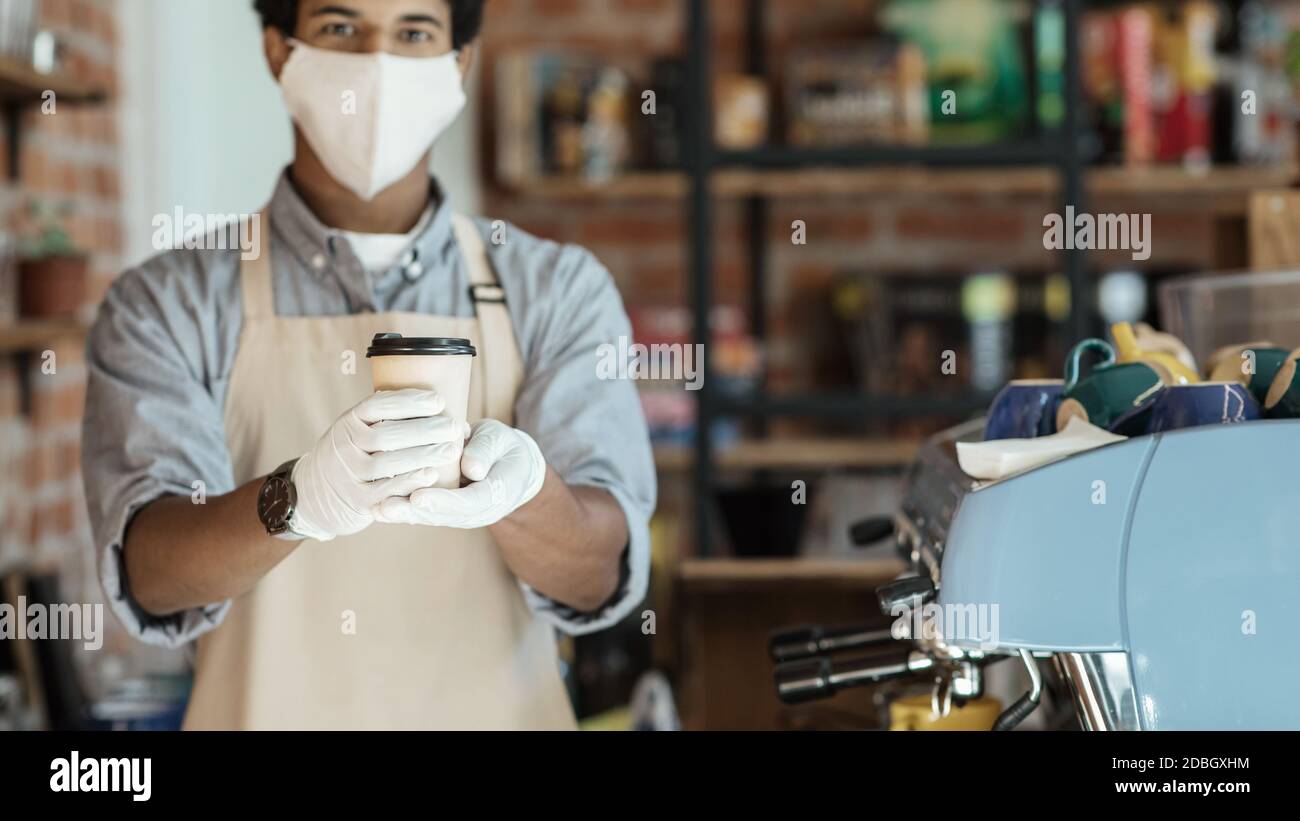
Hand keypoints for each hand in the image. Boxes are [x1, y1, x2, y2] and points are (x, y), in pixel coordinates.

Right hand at [289, 389, 468, 540]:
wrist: (314, 494)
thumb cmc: (353, 455)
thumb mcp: (358, 430)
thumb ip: (388, 418)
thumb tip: (437, 404)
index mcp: (348, 422)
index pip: (376, 406)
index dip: (409, 402)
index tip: (439, 400)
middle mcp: (344, 446)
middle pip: (385, 435)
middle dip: (423, 429)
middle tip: (454, 426)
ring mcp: (348, 474)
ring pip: (385, 463)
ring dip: (422, 455)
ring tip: (451, 449)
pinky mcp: (357, 500)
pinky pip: (384, 491)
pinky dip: (408, 482)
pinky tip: (431, 475)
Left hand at [372, 419, 545, 528]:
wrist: (509, 465)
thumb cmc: (504, 448)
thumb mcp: (502, 442)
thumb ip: (486, 452)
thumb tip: (471, 468)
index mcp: (496, 496)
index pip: (469, 502)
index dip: (443, 501)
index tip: (419, 497)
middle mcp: (475, 512)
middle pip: (443, 516)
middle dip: (413, 512)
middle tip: (386, 508)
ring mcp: (458, 513)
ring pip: (428, 516)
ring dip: (402, 514)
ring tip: (376, 510)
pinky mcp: (443, 509)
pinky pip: (422, 510)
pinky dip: (401, 507)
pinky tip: (376, 506)